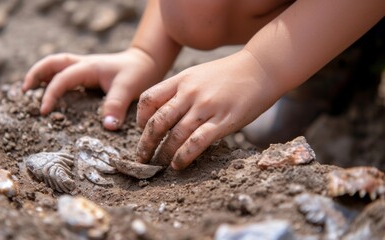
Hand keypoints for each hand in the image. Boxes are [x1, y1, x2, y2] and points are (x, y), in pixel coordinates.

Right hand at [23, 48, 159, 129]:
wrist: (146, 62)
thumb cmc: (137, 73)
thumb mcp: (128, 89)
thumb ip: (116, 106)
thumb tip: (107, 127)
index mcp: (88, 67)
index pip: (62, 78)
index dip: (50, 94)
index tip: (44, 112)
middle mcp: (83, 64)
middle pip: (52, 63)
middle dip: (35, 74)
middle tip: (23, 91)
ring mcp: (84, 68)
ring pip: (56, 65)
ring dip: (41, 75)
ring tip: (28, 91)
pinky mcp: (87, 74)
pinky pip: (65, 74)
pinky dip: (53, 80)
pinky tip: (50, 93)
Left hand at [136, 51, 280, 169]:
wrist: (261, 67)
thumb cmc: (229, 74)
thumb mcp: (199, 74)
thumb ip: (181, 90)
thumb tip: (165, 112)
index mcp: (181, 80)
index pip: (149, 99)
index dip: (140, 118)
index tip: (141, 130)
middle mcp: (190, 92)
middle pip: (157, 121)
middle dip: (145, 143)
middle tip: (142, 157)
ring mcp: (206, 107)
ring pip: (175, 135)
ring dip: (163, 153)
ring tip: (159, 165)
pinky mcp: (224, 121)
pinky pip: (197, 142)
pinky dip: (183, 156)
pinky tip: (178, 164)